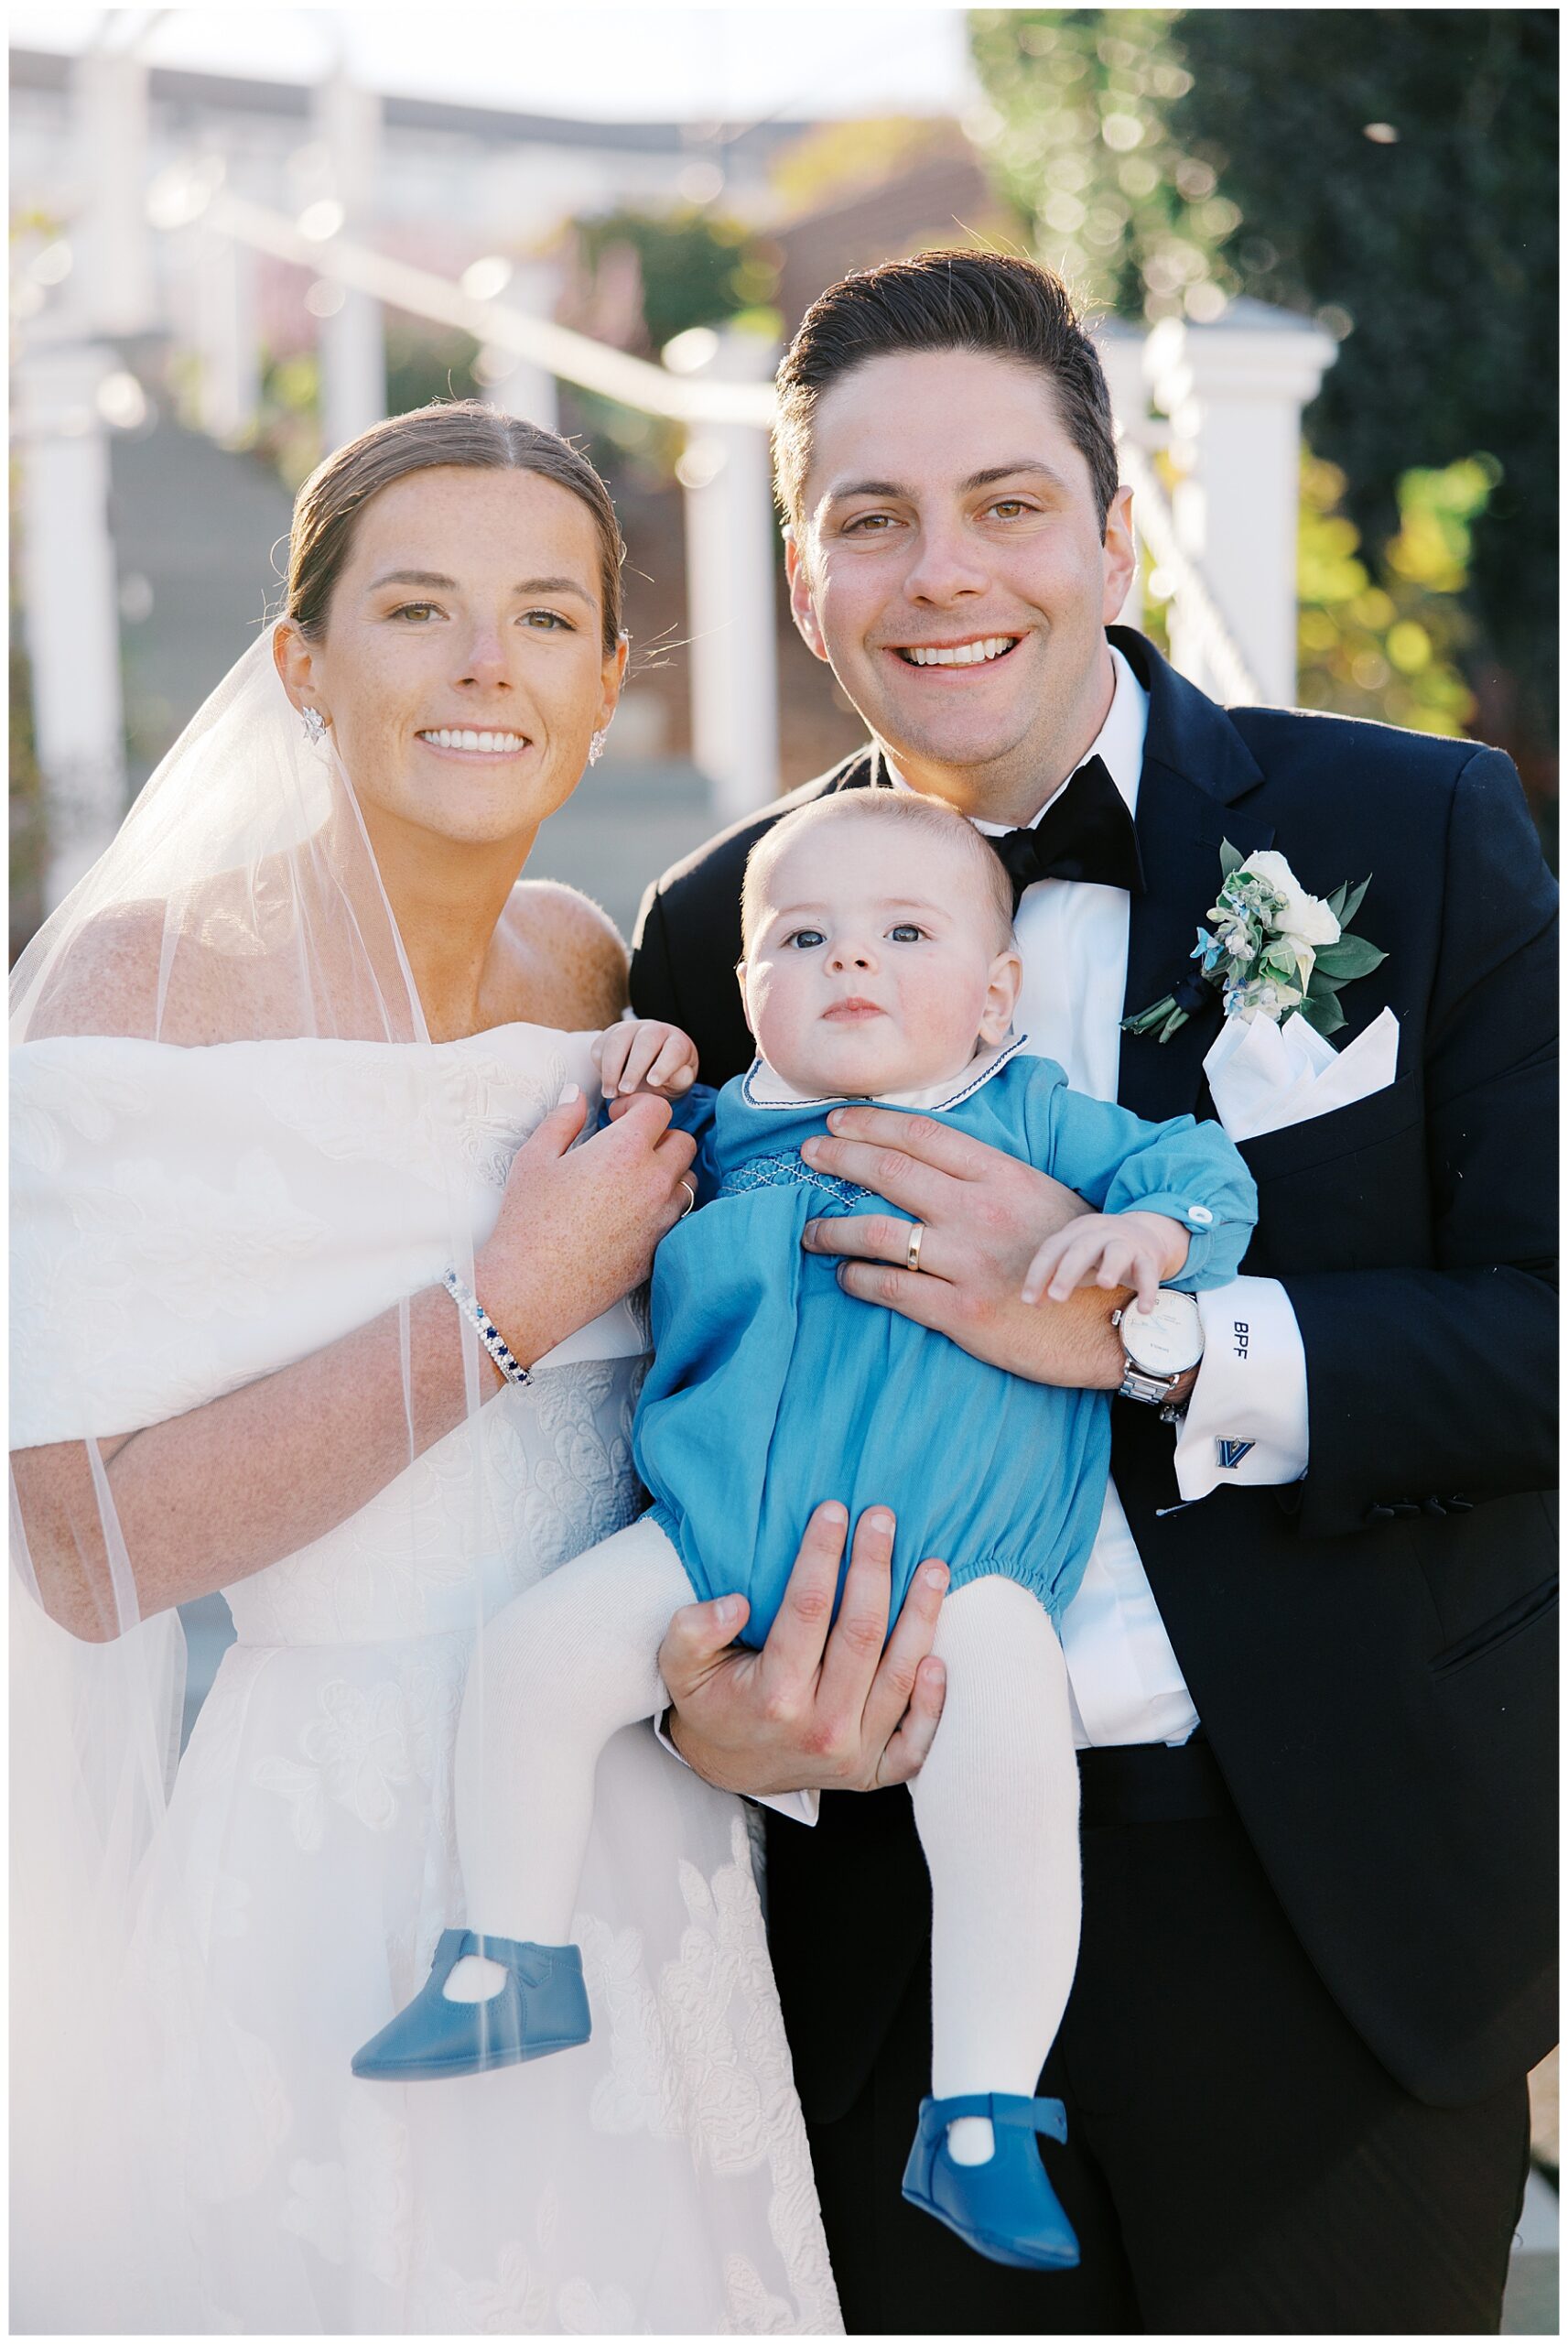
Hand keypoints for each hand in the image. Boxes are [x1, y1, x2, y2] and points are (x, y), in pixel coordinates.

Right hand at [476, 1088, 695, 1364]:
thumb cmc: (528, 1221)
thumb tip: (576, 1095)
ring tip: (634, 1180)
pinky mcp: (660, 1248)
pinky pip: (680, 1218)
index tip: (616, 1118)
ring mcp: (662, 1218)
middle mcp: (653, 1181)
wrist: (533, 1286)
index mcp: (625, 1150)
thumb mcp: (535, 1158)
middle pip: (683, 1142)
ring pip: (688, 1182)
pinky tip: (635, 1213)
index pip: (659, 1110)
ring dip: (668, 1173)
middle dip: (659, 1137)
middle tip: (628, 1146)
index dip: (637, 1106)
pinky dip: (666, 1208)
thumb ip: (562, 1119)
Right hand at [592, 1018, 698, 1098]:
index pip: (674, 1049)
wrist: (647, 1072)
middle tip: (626, 1091)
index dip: (664, 1065)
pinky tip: (607, 1083)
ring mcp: (631, 1029)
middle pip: (644, 1041)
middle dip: (633, 1068)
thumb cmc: (667, 1078)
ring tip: (610, 1094)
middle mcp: (654, 1030)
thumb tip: (679, 1074)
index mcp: (677, 1042)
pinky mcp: (610, 1034)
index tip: (654, 1082)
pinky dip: (601, 1066)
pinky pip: (601, 1046)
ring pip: (618, 1040)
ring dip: (611, 1068)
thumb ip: (681, 1080)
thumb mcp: (678, 1084)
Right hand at [657, 1502, 948, 1797]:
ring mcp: (853, 1754)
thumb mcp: (679, 1666)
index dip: (821, 1556)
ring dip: (921, 1616)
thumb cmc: (711, 1701)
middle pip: (861, 1635)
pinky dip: (933, 1702)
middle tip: (882, 1519)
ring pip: (898, 1676)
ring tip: (934, 1566)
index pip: (806, 1611)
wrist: (730, 1766)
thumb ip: (692, 1630)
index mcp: (773, 1698)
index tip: (833, 1512)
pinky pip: (917, 1742)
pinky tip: (940, 1657)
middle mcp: (820, 1729)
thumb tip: (736, 1603)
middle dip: (874, 1568)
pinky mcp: (875, 1770)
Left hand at [799, 1106, 1127, 1388]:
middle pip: (891, 1172)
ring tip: (810, 1230)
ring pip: (879, 1233)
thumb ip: (990, 1179)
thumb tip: (930, 1162)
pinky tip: (844, 1274)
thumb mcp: (1042, 1199)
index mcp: (1002, 1176)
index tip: (837, 1122)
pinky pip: (892, 1288)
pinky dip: (858, 1278)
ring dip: (833, 1229)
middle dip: (840, 1159)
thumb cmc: (1079, 1260)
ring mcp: (969, 1262)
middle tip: (808, 1155)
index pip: (922, 1135)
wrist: (1113, 1323)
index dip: (872, 1124)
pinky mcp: (962, 1311)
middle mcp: (980, 1212)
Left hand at [1023, 1209, 1189, 1312]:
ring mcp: (1126, 1243)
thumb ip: (1054, 1278)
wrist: (1148, 1233)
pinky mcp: (1149, 1257)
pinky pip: (1148, 1273)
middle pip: (1081, 1248)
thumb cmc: (1101, 1252)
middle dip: (1067, 1272)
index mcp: (1077, 1231)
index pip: (1052, 1249)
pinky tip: (1144, 1310)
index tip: (1028, 1301)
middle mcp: (1100, 1233)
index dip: (1038, 1274)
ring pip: (1117, 1252)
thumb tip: (1034, 1303)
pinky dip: (1147, 1290)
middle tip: (1056, 1297)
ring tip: (1105, 1285)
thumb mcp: (1077, 1260)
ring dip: (1110, 1267)